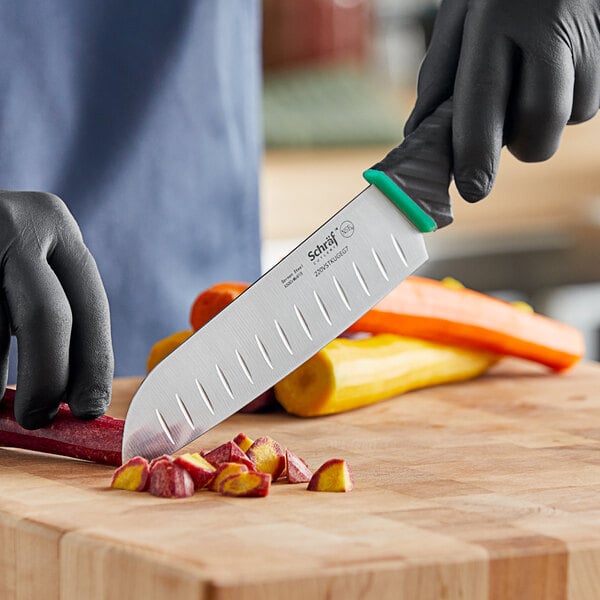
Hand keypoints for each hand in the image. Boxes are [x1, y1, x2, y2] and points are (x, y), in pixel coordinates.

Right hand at [0, 191, 112, 427]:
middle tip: (39, 418)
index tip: (90, 408)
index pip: (90, 305)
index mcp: (53, 223)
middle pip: (46, 315)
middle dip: (48, 377)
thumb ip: (48, 309)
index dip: (93, 364)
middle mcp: (16, 223)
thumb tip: (67, 390)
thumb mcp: (27, 259)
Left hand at [405, 0, 599, 201]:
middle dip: (519, 142)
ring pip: (572, 117)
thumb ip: (439, 76)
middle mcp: (551, 26)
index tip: (471, 190)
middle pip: (541, 125)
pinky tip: (553, 71)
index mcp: (499, 16)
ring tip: (529, 79)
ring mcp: (590, 34)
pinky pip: (590, 101)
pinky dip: (568, 101)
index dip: (477, 154)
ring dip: (544, 120)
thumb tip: (421, 135)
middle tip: (502, 122)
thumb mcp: (458, 15)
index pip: (486, 102)